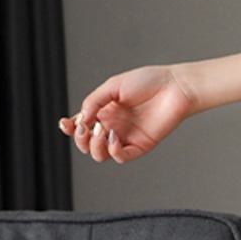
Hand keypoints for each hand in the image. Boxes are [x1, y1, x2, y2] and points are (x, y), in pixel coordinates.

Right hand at [57, 64, 198, 163]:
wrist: (174, 87)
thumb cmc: (148, 82)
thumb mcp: (113, 86)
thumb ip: (94, 101)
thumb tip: (81, 118)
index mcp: (104, 111)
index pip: (81, 125)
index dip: (70, 128)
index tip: (66, 124)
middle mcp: (113, 126)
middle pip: (87, 144)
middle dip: (80, 139)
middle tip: (86, 127)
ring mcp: (126, 137)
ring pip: (101, 154)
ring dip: (94, 146)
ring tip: (100, 130)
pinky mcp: (141, 145)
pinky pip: (122, 157)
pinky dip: (113, 151)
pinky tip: (113, 137)